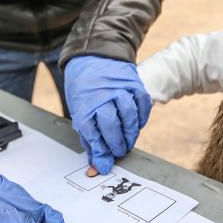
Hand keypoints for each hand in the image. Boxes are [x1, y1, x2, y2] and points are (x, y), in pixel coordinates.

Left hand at [64, 55, 151, 174]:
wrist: (95, 56)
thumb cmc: (84, 88)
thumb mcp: (79, 110)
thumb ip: (89, 137)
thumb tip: (96, 166)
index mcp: (84, 103)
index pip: (92, 132)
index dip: (99, 151)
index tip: (103, 164)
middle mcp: (102, 95)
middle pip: (111, 125)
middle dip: (116, 144)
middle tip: (118, 152)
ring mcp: (120, 88)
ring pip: (129, 115)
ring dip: (130, 133)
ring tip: (128, 141)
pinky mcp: (134, 83)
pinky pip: (142, 104)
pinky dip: (142, 118)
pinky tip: (137, 124)